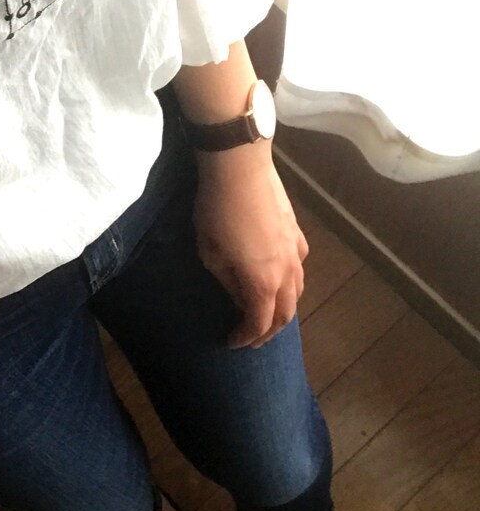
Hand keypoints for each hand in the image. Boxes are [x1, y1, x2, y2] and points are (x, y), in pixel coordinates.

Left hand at [192, 143, 308, 347]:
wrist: (239, 167)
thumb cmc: (217, 210)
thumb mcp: (210, 253)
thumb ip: (228, 281)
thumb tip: (239, 297)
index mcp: (262, 282)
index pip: (259, 323)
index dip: (246, 338)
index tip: (231, 343)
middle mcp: (286, 271)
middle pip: (285, 314)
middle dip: (269, 332)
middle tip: (252, 339)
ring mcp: (295, 250)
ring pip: (298, 291)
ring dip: (283, 309)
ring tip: (266, 314)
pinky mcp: (296, 231)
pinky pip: (299, 266)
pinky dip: (291, 282)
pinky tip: (279, 277)